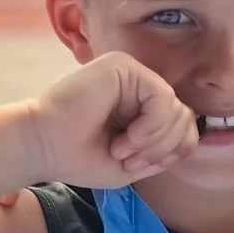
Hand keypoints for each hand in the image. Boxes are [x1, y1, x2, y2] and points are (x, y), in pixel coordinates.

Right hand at [17, 54, 198, 191]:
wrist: (41, 147)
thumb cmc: (77, 157)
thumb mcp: (133, 163)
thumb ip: (163, 150)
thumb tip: (192, 139)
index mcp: (139, 105)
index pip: (183, 122)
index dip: (173, 150)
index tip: (140, 167)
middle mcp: (137, 85)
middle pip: (185, 115)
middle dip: (165, 148)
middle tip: (132, 162)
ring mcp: (131, 73)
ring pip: (177, 108)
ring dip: (155, 141)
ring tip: (123, 151)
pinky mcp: (123, 66)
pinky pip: (162, 96)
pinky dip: (151, 126)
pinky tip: (127, 138)